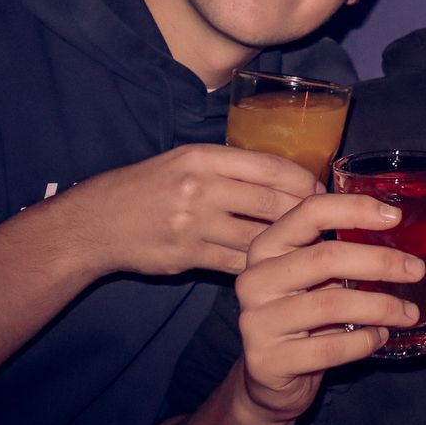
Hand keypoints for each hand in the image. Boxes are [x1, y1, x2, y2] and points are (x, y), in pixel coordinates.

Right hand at [51, 144, 319, 277]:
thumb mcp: (185, 160)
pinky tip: (278, 267)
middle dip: (309, 215)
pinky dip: (261, 266)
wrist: (94, 223)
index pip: (272, 167)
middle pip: (274, 203)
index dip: (306, 181)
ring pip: (259, 237)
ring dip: (291, 245)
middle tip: (331, 223)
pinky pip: (237, 263)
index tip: (325, 191)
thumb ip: (231, 166)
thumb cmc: (146, 187)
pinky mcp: (188, 256)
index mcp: (204, 157)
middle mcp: (201, 188)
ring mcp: (194, 224)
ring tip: (314, 248)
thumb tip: (287, 176)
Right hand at [233, 192, 425, 421]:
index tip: (396, 217)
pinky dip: (363, 341)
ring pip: (330, 304)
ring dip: (381, 306)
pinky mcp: (267, 361)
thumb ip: (339, 253)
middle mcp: (255, 280)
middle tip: (416, 270)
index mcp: (266, 248)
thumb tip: (397, 229)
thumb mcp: (312, 278)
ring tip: (409, 312)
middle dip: (380, 262)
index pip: (310, 213)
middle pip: (325, 257)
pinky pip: (329, 348)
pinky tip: (380, 336)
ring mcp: (256, 322)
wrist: (269, 376)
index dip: (355, 210)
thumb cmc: (301, 317)